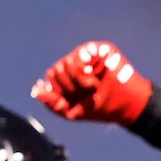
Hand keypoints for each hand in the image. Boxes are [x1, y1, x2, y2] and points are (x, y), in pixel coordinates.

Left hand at [32, 41, 153, 125]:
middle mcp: (77, 62)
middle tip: (87, 92)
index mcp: (67, 76)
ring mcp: (88, 54)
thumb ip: (51, 102)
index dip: (61, 90)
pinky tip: (94, 75)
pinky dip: (86, 70)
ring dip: (80, 79)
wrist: (125, 104)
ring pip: (67, 62)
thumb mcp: (72, 111)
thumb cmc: (100, 108)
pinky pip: (81, 54)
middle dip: (71, 86)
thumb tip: (34, 89)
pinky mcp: (101, 49)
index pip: (52, 75)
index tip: (75, 99)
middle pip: (57, 69)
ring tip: (93, 85)